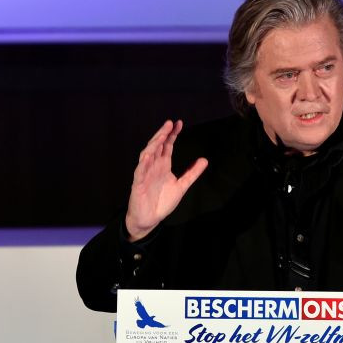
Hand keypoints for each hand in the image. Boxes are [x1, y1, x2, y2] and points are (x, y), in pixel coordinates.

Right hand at [124, 120, 207, 241]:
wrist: (150, 219)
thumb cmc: (162, 202)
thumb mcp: (182, 186)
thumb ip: (192, 173)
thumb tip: (205, 160)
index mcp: (163, 165)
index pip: (167, 146)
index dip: (172, 134)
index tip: (179, 123)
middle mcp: (153, 166)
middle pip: (156, 146)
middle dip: (162, 134)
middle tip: (170, 123)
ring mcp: (145, 173)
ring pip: (147, 155)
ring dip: (153, 144)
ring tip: (161, 135)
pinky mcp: (138, 184)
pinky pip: (140, 171)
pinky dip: (143, 163)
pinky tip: (148, 155)